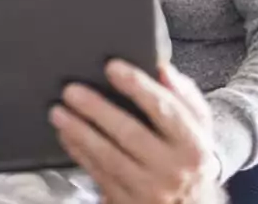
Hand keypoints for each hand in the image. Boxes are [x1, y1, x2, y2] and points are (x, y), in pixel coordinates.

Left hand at [50, 61, 222, 203]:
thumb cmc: (189, 159)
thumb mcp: (199, 128)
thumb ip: (183, 97)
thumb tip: (164, 70)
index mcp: (192, 144)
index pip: (164, 109)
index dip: (137, 85)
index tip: (113, 67)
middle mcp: (171, 168)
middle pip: (129, 133)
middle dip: (97, 109)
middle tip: (72, 91)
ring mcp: (147, 188)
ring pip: (107, 156)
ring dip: (79, 132)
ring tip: (59, 111)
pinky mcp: (126, 201)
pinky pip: (97, 174)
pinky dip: (78, 152)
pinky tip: (66, 135)